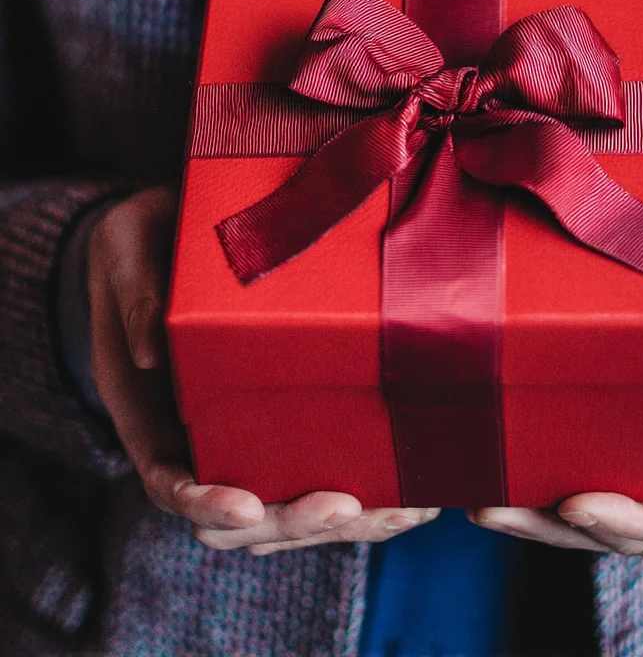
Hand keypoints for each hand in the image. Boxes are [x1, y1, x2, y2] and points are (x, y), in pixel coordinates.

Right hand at [88, 186, 439, 550]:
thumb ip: (135, 295)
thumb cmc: (142, 237)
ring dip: (340, 517)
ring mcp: (246, 424)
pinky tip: (413, 488)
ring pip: (289, 498)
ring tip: (399, 512)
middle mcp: (195, 433)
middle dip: (291, 519)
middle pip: (240, 509)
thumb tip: (152, 354)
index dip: (205, 501)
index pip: (168, 480)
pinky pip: (323, 457)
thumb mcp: (127, 248)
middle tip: (345, 507)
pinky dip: (365, 481)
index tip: (247, 506)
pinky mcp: (291, 404)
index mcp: (146, 409)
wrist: (172, 226)